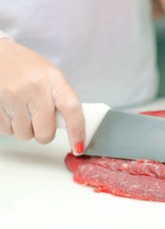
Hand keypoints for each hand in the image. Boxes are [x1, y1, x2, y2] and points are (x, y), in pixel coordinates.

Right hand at [0, 39, 84, 153]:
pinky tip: (10, 108)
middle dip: (44, 133)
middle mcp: (34, 88)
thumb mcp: (51, 78)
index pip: (72, 109)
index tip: (79, 146)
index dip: (77, 131)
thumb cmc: (27, 68)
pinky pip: (6, 131)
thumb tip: (74, 129)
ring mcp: (12, 96)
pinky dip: (9, 125)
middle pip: (45, 132)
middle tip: (41, 121)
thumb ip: (62, 101)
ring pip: (24, 135)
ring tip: (22, 109)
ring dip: (25, 128)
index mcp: (53, 80)